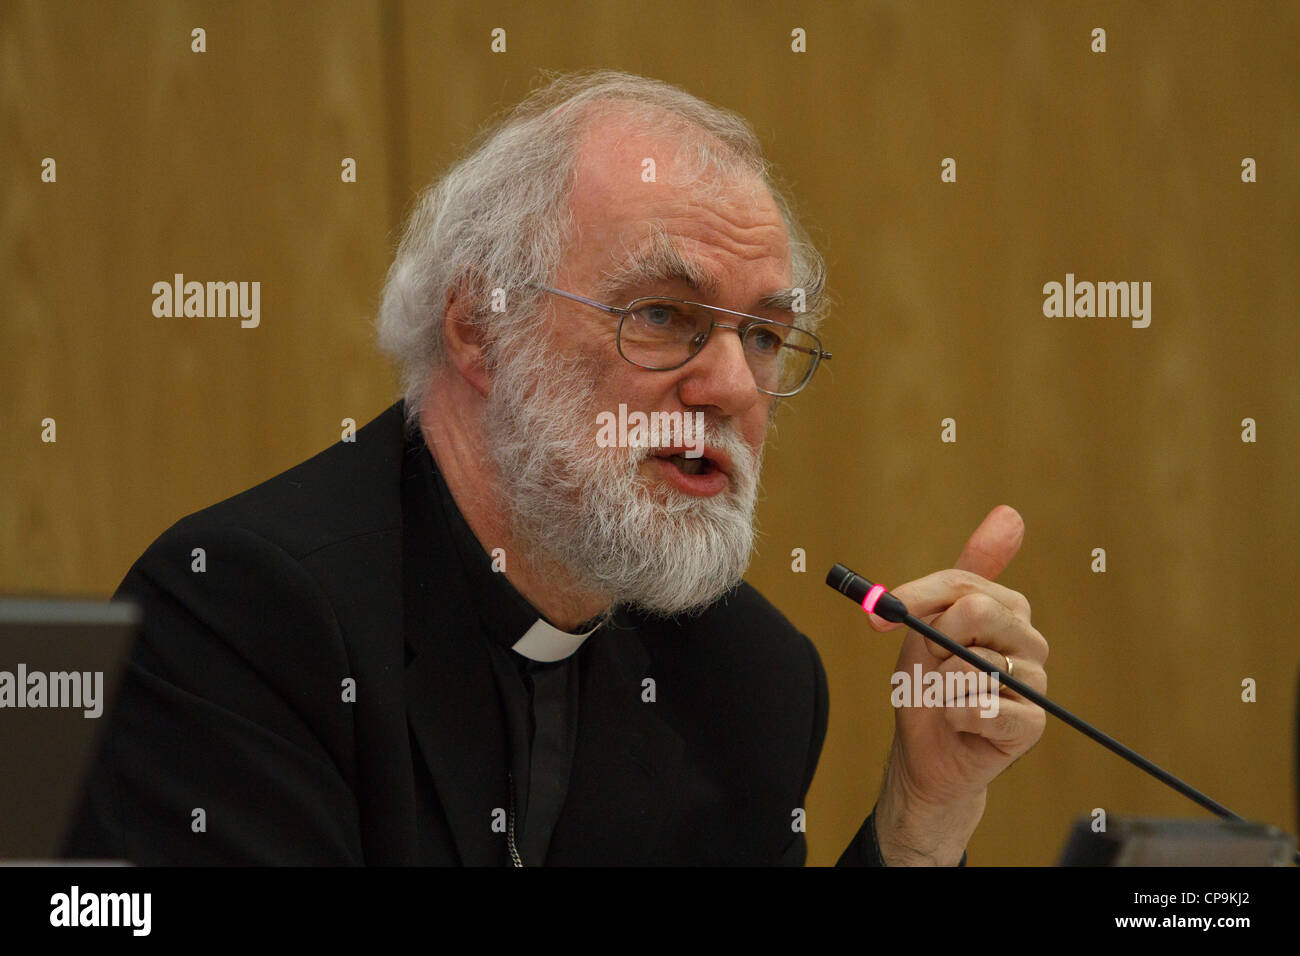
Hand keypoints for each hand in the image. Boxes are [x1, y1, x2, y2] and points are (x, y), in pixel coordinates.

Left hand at [871, 505, 1048, 864]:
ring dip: (939, 686)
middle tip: (928, 667)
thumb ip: (957, 576)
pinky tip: (957, 721)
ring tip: (944, 699)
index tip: (877, 618)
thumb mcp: (927, 623)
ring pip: (973, 666)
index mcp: (1006, 609)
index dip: (915, 599)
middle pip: (978, 613)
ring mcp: (1035, 683)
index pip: (962, 584)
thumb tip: (1012, 512)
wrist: (925, 748)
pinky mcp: (1032, 724)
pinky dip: (954, 716)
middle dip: (935, 644)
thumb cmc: (928, 683)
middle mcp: (1029, 640)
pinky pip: (983, 709)